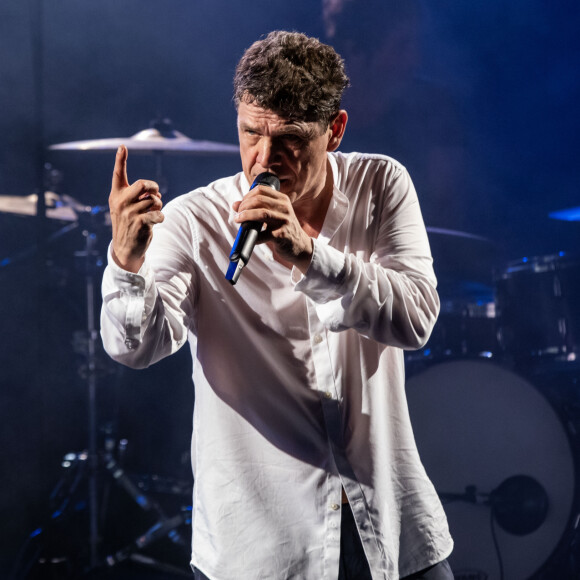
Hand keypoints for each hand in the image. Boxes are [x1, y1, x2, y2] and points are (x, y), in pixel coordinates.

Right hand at [108, 146, 163, 271]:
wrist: (125, 248)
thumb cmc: (129, 224)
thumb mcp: (126, 208)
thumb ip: (137, 196)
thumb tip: (156, 192)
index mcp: (116, 195)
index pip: (118, 174)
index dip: (120, 160)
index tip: (122, 146)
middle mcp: (121, 202)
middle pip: (143, 184)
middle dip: (154, 188)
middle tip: (156, 195)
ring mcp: (129, 213)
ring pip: (154, 200)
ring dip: (159, 206)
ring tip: (152, 213)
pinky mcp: (140, 223)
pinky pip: (158, 213)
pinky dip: (160, 217)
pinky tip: (154, 222)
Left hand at [233, 185, 312, 272]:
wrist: (299, 245)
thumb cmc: (282, 228)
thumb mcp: (273, 214)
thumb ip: (255, 208)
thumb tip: (235, 204)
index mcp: (282, 199)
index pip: (260, 190)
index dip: (247, 196)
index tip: (241, 205)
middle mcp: (285, 207)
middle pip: (258, 200)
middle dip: (244, 206)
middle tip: (238, 214)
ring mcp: (285, 220)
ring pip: (261, 213)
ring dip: (246, 216)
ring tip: (238, 220)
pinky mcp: (282, 234)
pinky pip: (263, 234)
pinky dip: (254, 236)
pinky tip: (251, 237)